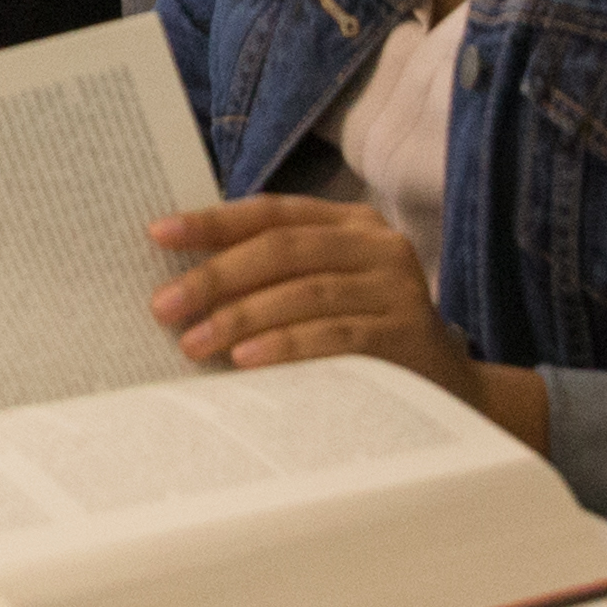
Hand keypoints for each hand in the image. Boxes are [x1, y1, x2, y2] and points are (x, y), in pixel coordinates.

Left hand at [143, 193, 531, 432]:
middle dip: (216, 276)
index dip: (213, 222)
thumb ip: (270, 276)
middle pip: (283, 249)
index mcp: (351, 223)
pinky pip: (335, 335)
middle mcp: (379, 245)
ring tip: (193, 342)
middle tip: (164, 306)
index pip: (273, 212)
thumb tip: (181, 283)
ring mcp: (398, 288)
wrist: (448, 394)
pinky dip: (285, 345)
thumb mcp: (322, 292)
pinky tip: (246, 359)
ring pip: (304, 292)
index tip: (158, 234)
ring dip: (241, 317)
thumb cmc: (363, 337)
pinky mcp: (407, 333)